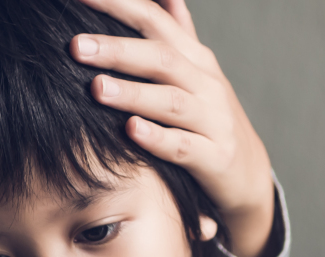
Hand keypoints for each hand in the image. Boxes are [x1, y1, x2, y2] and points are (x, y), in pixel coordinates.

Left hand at [71, 0, 277, 256]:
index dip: (119, 6)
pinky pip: (184, 147)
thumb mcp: (197, 71)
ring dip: (134, 94)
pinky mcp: (215, 157)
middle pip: (162, 59)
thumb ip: (178, 33)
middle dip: (119, 51)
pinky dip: (158, 138)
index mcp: (195, 58)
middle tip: (76, 47)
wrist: (248, 172)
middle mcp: (206, 84)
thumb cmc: (209, 116)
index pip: (155, 21)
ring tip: (96, 88)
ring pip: (172, 102)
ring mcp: (214, 120)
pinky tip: (131, 130)